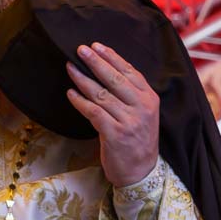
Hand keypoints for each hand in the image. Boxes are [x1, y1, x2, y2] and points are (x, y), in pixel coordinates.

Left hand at [66, 43, 158, 187]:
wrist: (141, 173)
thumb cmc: (137, 141)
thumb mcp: (142, 115)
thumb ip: (130, 95)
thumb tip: (105, 70)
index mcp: (150, 99)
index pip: (130, 72)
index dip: (112, 57)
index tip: (96, 46)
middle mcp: (142, 107)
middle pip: (115, 79)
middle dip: (95, 62)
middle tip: (79, 50)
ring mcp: (129, 121)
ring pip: (102, 94)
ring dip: (83, 79)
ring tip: (70, 68)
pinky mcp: (115, 134)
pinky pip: (93, 112)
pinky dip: (80, 101)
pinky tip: (70, 93)